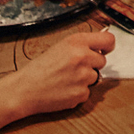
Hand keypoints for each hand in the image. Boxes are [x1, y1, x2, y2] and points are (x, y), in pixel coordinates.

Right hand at [0, 30, 115, 117]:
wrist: (25, 89)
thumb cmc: (40, 68)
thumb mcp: (60, 46)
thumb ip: (82, 44)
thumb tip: (102, 45)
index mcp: (77, 41)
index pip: (108, 40)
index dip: (108, 46)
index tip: (105, 50)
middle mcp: (83, 57)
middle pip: (102, 61)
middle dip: (91, 65)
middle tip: (73, 68)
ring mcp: (83, 76)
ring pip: (95, 77)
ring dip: (84, 79)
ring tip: (65, 79)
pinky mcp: (81, 93)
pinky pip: (87, 92)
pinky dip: (78, 92)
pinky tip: (64, 89)